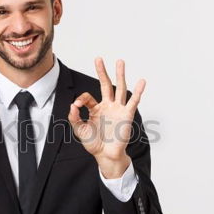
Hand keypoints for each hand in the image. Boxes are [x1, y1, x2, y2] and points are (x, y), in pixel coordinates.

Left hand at [68, 57, 145, 177]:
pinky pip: (133, 101)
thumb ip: (74, 118)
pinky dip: (138, 91)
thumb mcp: (79, 130)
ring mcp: (117, 109)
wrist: (106, 155)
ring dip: (120, 75)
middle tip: (98, 58)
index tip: (77, 106)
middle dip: (102, 72)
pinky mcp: (127, 114)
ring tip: (120, 61)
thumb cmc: (94, 144)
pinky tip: (141, 81)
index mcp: (95, 109)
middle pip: (105, 85)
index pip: (88, 97)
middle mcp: (107, 106)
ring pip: (119, 88)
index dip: (81, 99)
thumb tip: (72, 105)